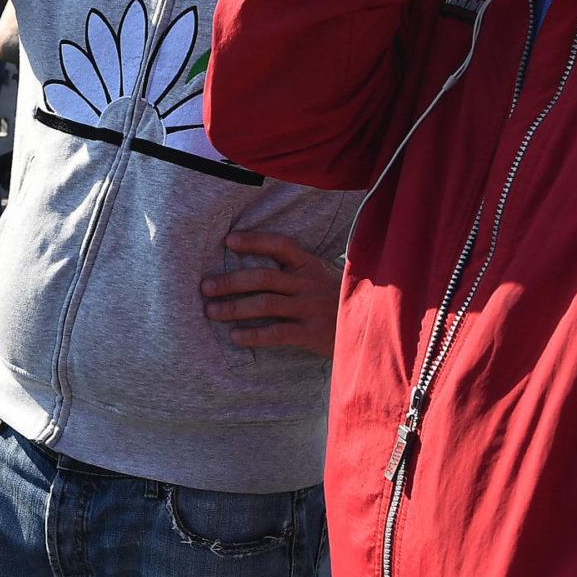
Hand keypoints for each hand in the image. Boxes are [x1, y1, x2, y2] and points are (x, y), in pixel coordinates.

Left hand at [200, 230, 342, 356]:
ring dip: (234, 308)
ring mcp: (310, 308)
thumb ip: (297, 271)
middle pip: (263, 278)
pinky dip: (253, 334)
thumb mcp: (324, 277)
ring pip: (264, 305)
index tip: (228, 241)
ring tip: (211, 311)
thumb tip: (255, 269)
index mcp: (310, 265)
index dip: (253, 241)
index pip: (279, 245)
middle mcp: (308, 283)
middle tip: (205, 287)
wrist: (372, 326)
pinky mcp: (312, 333)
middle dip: (230, 281)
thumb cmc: (338, 300)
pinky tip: (235, 336)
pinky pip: (276, 333)